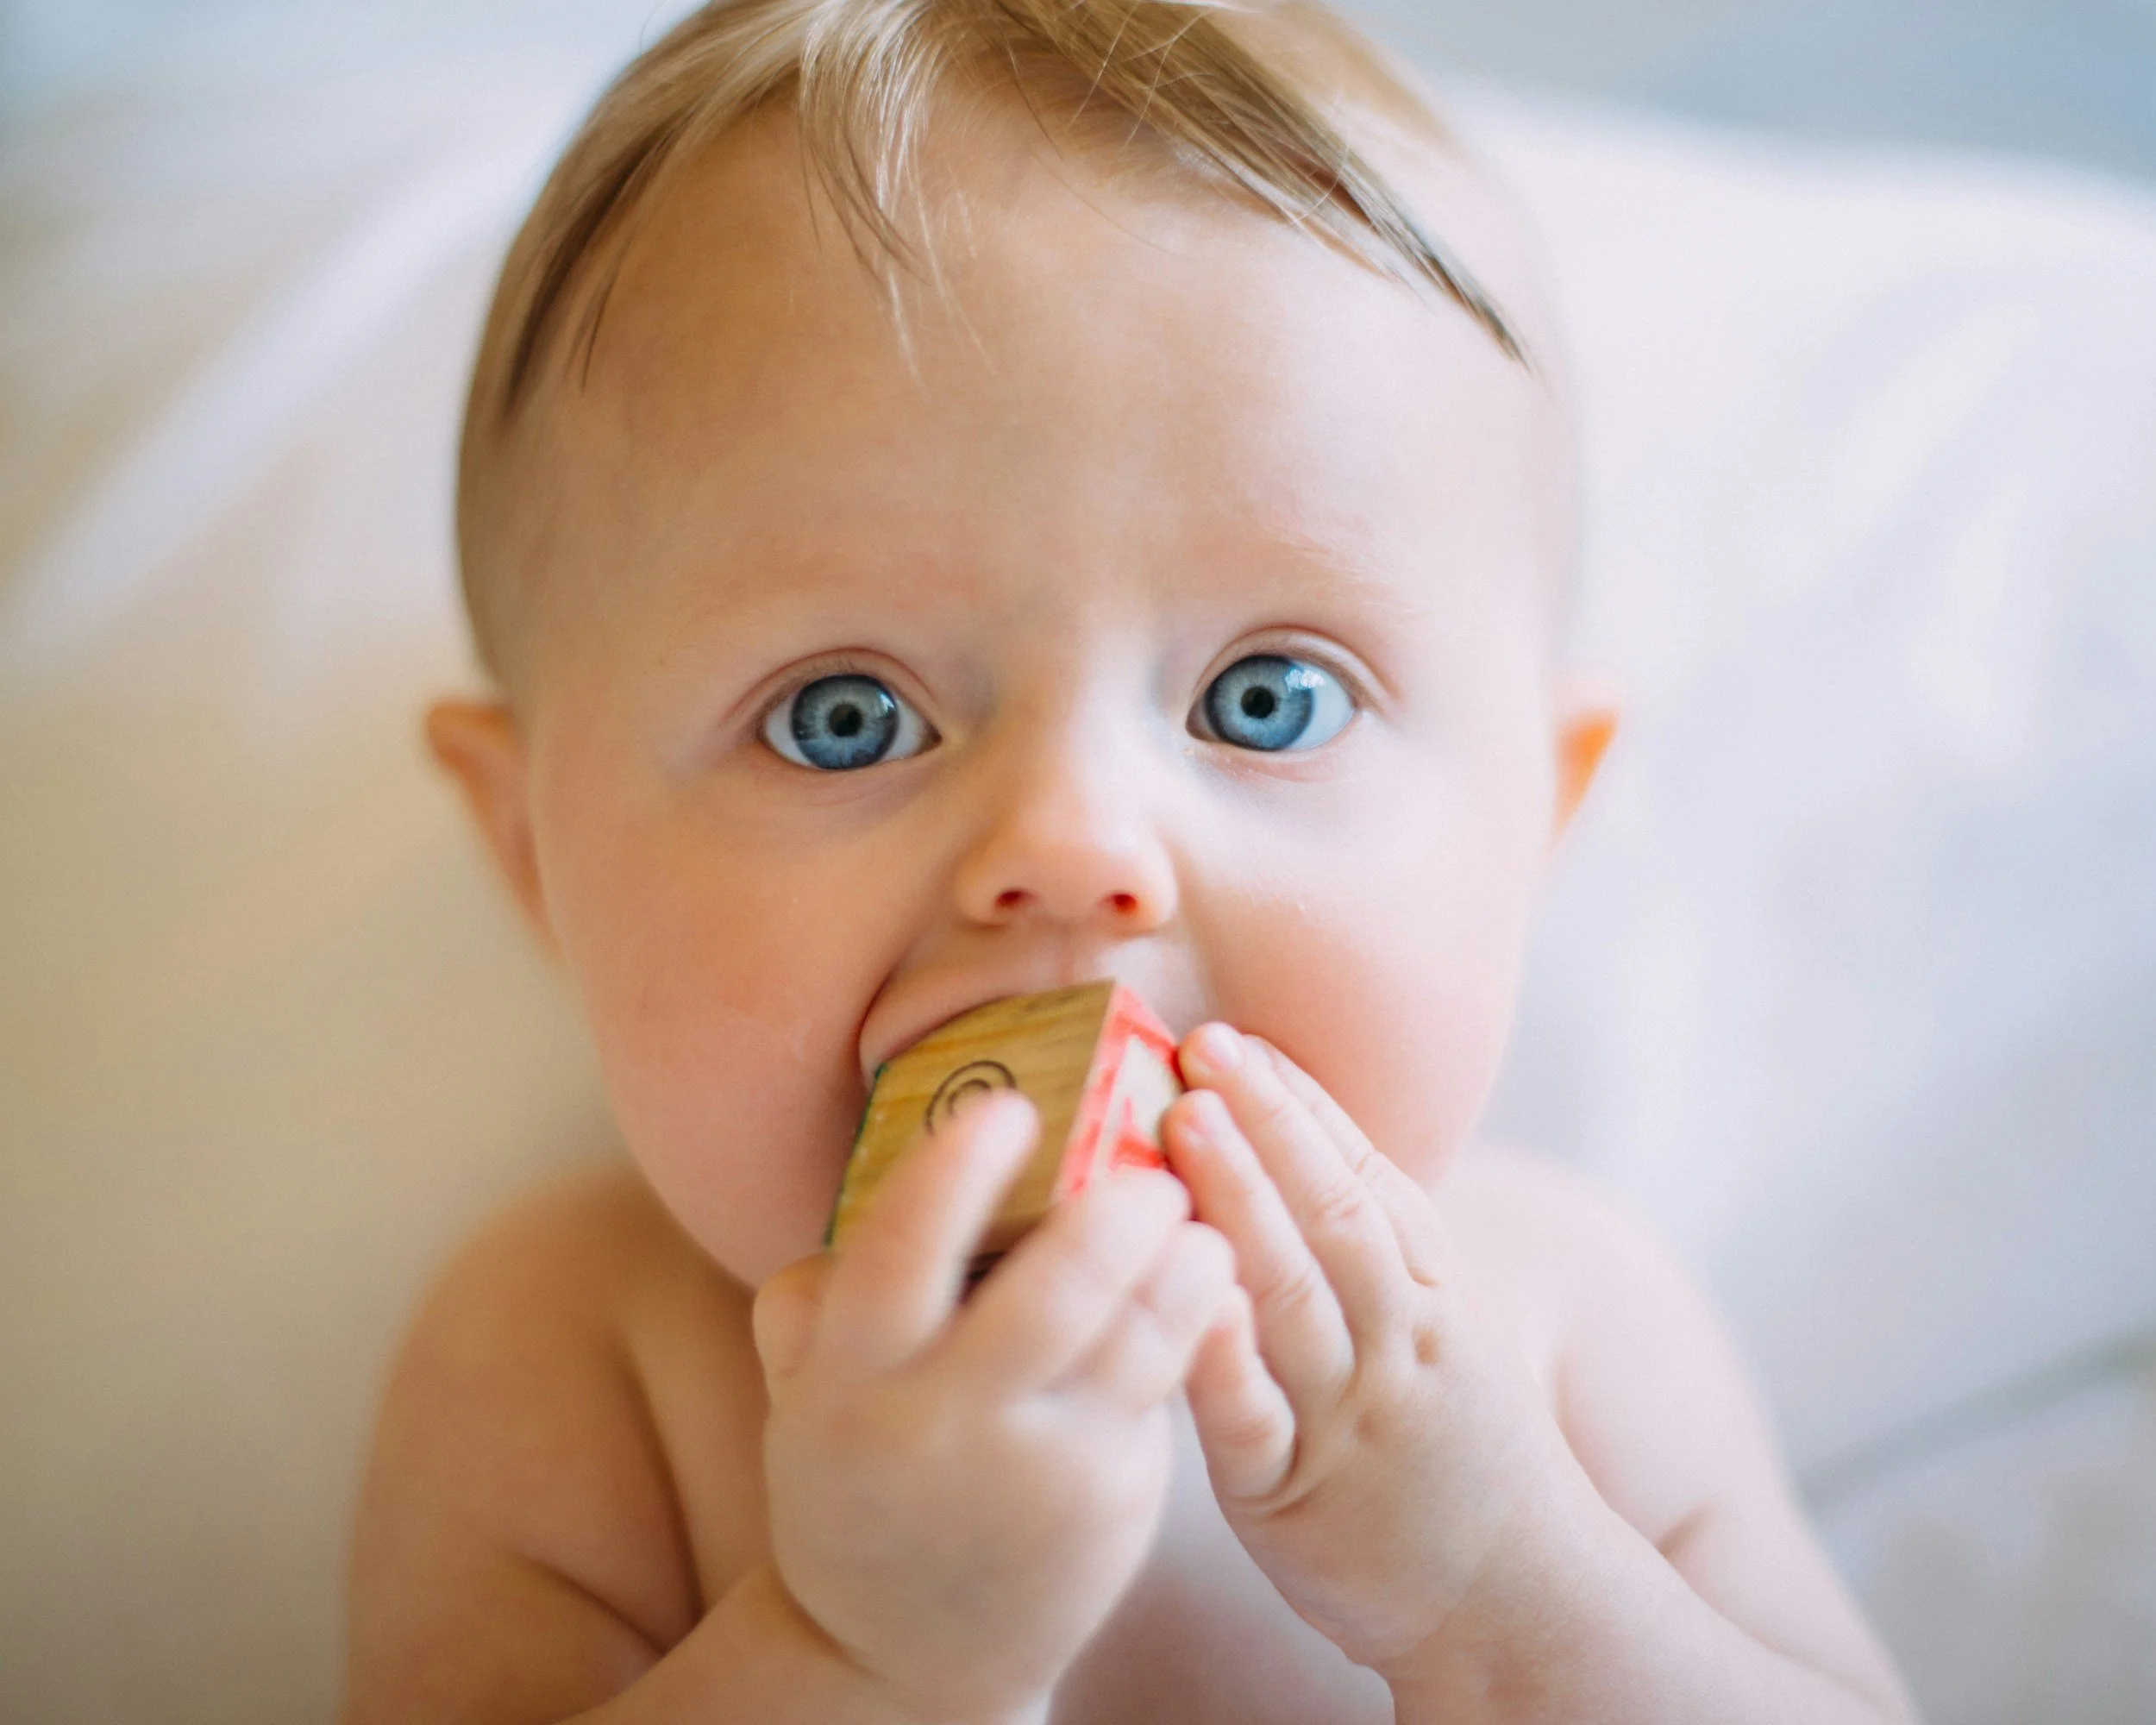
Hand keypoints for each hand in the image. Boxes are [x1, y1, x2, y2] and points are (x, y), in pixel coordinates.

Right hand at [752, 1090, 1234, 1723]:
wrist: (902, 1654)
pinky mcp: (1111, 1499)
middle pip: (1053, 1295)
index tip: (1008, 1108)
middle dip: (1116, 1215)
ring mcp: (1039, 1470)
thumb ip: (817, 1302)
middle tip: (1150, 1166)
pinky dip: (1197, 1321)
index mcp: (854, 1379)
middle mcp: (946, 1424)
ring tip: (1197, 1219)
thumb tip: (863, 1190)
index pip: (901, 1253)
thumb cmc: (860, 1481)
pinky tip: (1210, 1279)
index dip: (956, 1172)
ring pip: (1136, 1340)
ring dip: (1183, 1265)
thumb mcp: (807, 1399)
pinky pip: (1164, 1387)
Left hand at [1166, 1026, 1576, 1683]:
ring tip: (1185, 1122)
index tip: (1241, 1037)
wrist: (1517, 1600)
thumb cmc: (1451, 1445)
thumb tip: (1289, 1140)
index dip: (1301, 1103)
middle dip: (1268, 1124)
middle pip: (1334, 1215)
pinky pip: (1254, 1419)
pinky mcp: (1293, 1493)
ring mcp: (1348, 1416)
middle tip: (1203, 1046)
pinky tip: (1187, 1296)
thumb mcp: (1439, 1329)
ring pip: (1294, 1294)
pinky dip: (1223, 1357)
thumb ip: (1372, 1246)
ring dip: (1241, 1201)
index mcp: (1430, 1293)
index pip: (1367, 1177)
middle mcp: (1397, 1340)